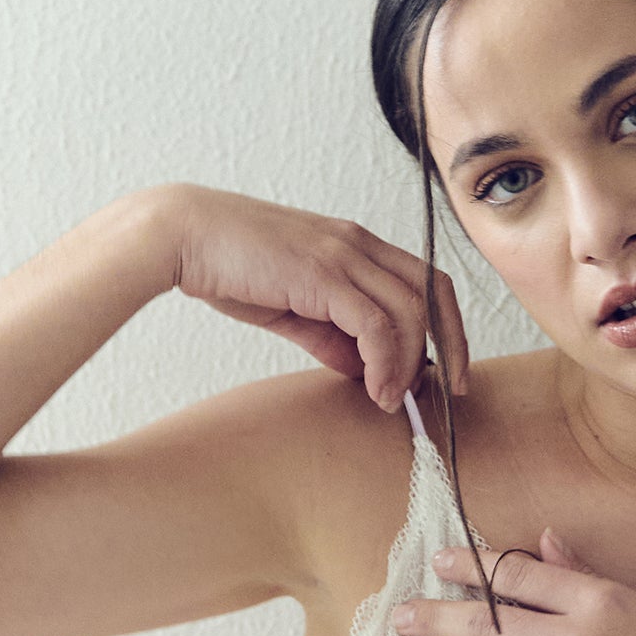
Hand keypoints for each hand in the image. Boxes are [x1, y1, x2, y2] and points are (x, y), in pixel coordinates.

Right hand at [163, 183, 470, 408]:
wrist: (182, 236)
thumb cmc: (230, 266)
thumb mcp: (291, 308)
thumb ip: (330, 335)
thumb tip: (362, 369)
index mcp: (355, 246)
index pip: (424, 281)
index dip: (446, 327)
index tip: (444, 371)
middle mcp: (359, 244)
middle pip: (436, 290)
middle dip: (453, 344)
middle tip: (448, 392)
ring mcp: (343, 255)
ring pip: (411, 310)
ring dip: (409, 364)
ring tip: (391, 400)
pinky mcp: (323, 274)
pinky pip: (376, 324)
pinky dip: (385, 361)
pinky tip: (374, 389)